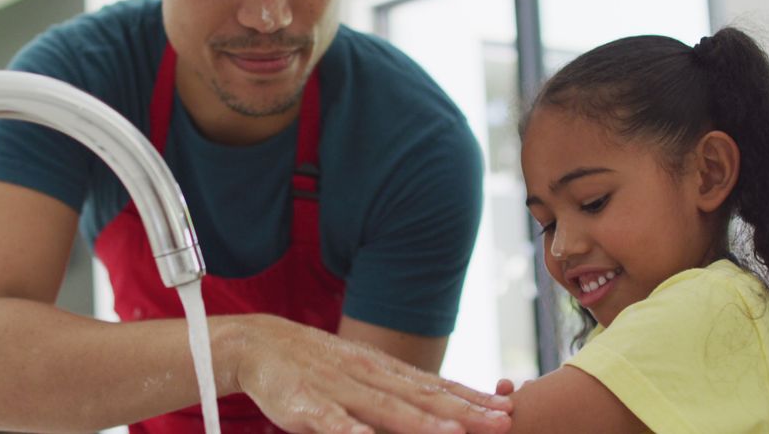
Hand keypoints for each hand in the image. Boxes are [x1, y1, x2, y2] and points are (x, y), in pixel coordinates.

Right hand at [222, 314, 512, 433]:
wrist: (260, 343)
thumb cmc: (316, 366)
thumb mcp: (361, 373)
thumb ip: (395, 391)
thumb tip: (435, 408)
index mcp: (384, 371)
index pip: (436, 386)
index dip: (472, 399)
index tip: (507, 409)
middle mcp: (369, 377)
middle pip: (423, 399)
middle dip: (465, 413)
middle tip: (503, 423)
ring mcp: (340, 390)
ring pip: (386, 410)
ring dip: (422, 424)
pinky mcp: (308, 406)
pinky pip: (333, 422)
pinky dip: (352, 432)